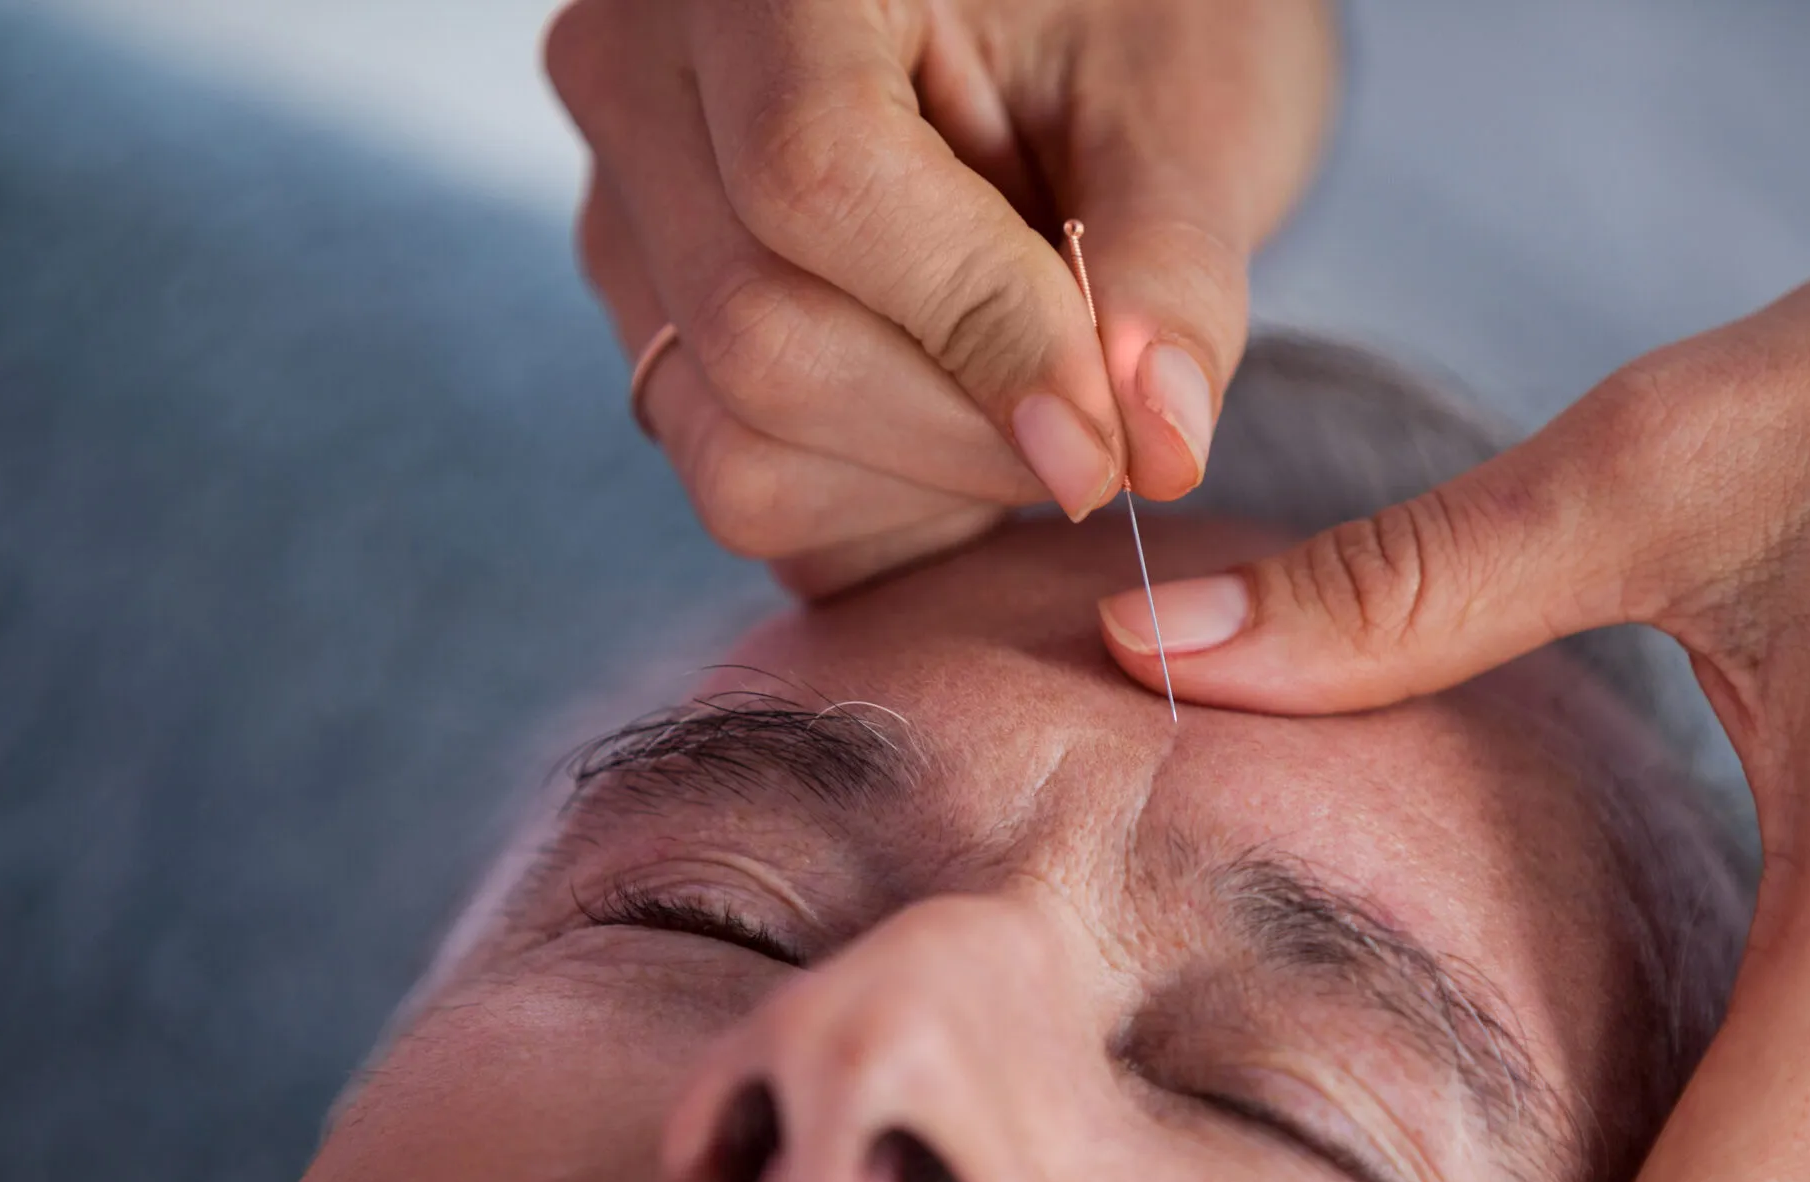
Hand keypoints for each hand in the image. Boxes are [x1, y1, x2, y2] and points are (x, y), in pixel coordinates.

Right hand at [545, 0, 1331, 593]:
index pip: (815, 176)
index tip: (1110, 435)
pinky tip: (969, 419)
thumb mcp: (1184, 118)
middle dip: (967, 435)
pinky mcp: (653, 332)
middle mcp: (644, 79)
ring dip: (926, 484)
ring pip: (738, 446)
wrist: (1059, 39)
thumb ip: (1167, 275)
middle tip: (1106, 430)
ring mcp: (626, 219)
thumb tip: (1154, 448)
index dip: (979, 330)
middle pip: (763, 339)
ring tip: (1035, 396)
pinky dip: (885, 507)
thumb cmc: (1130, 33)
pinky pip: (747, 490)